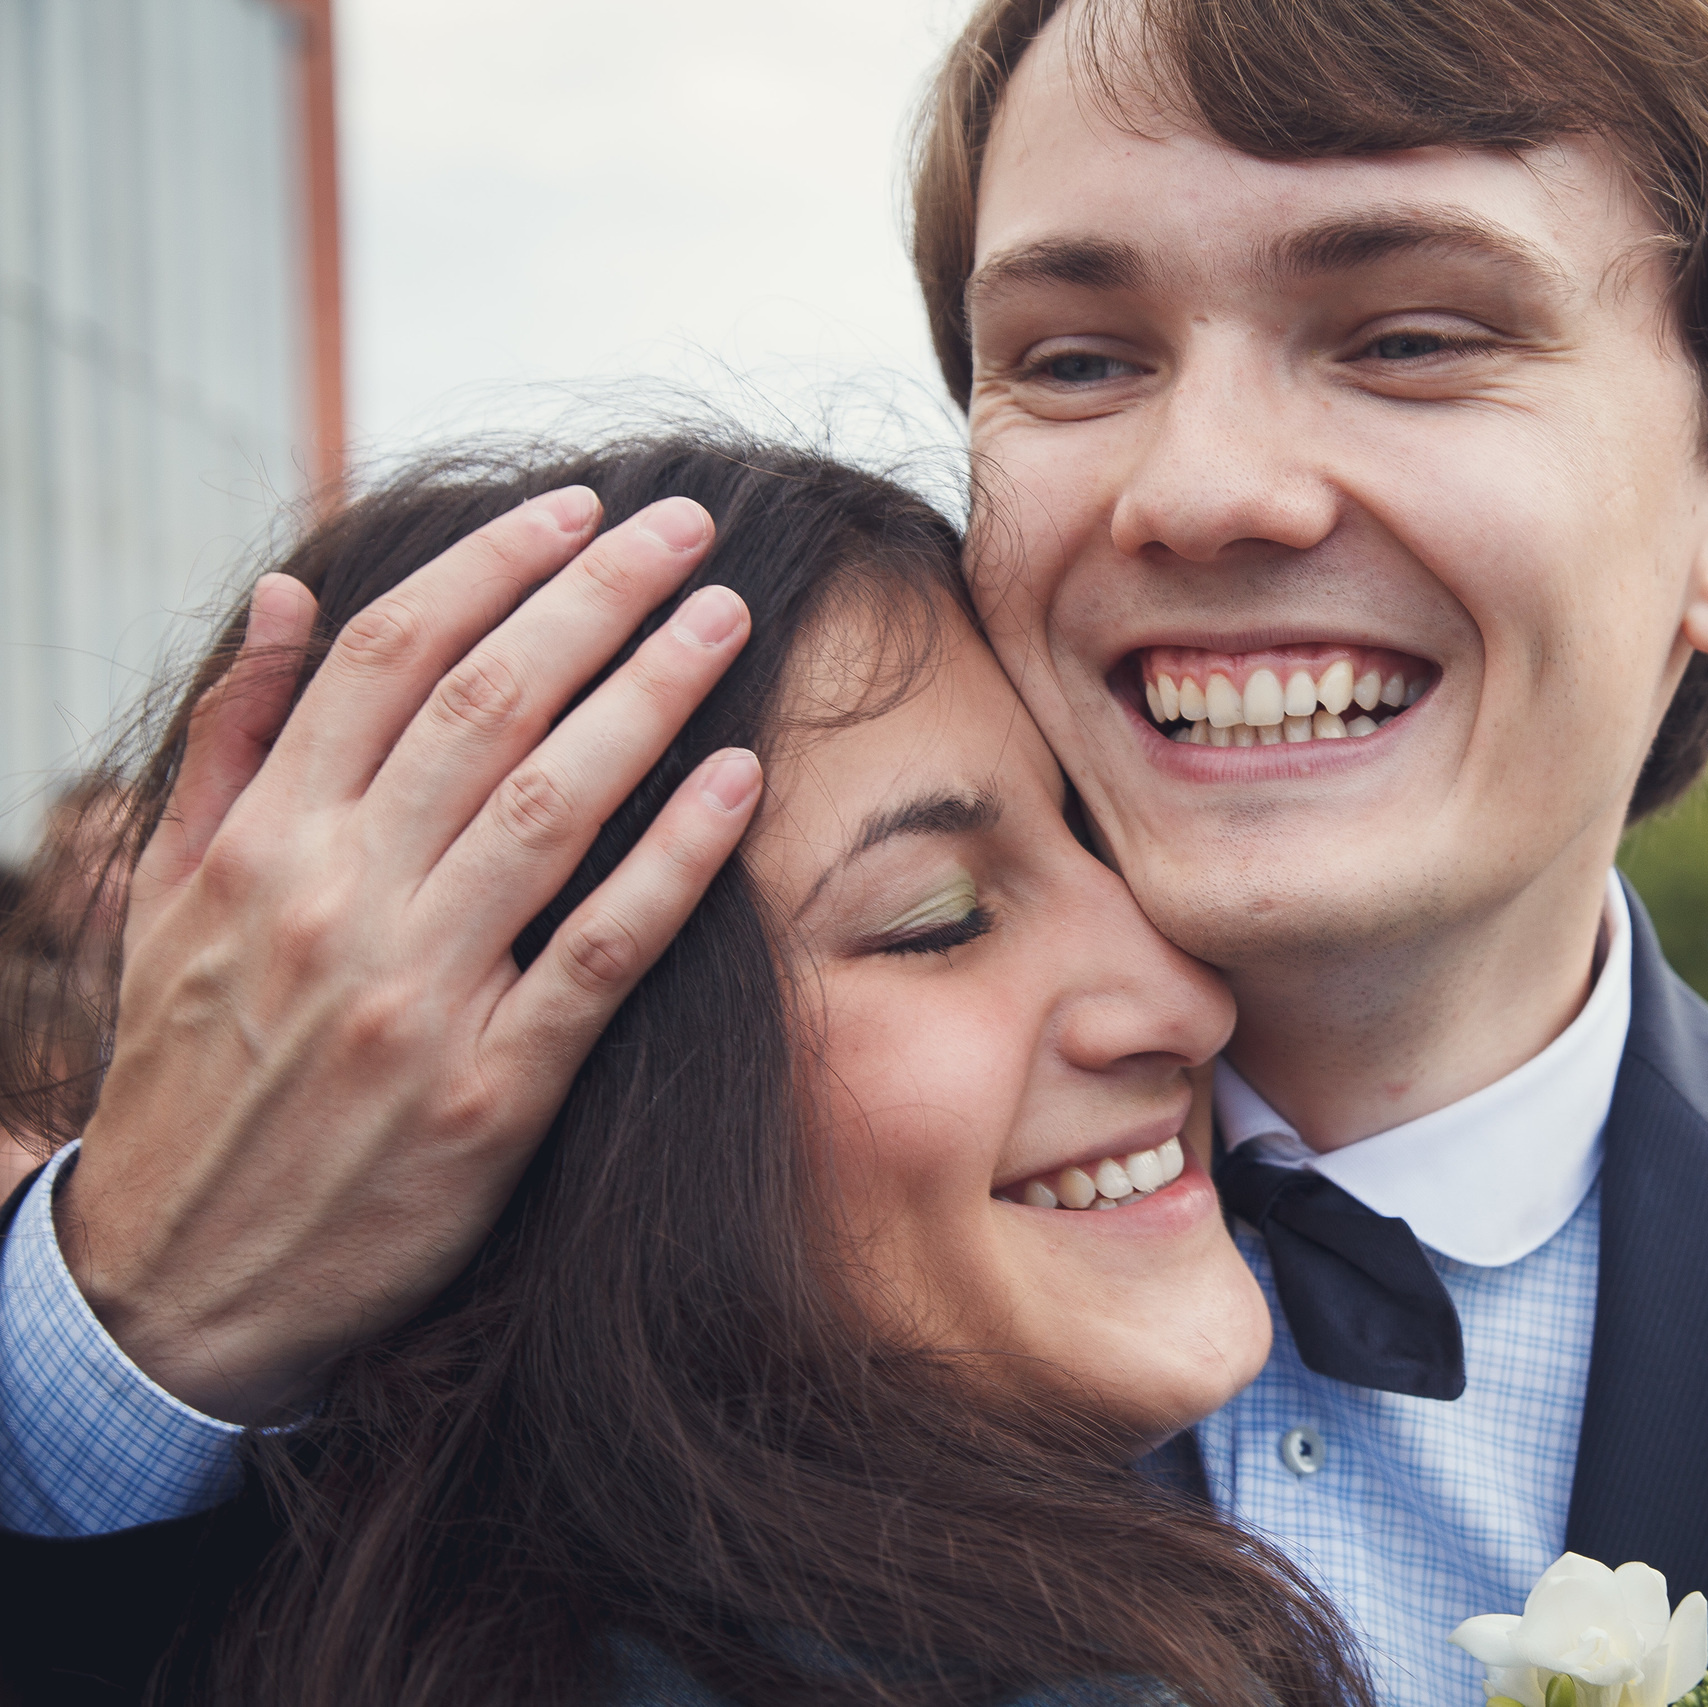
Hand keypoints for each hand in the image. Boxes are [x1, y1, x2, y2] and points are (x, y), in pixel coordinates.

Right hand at [54, 488, 760, 1423]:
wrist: (176, 1286)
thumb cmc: (187, 1073)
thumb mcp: (170, 897)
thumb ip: (234, 740)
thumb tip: (288, 591)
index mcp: (260, 841)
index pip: (384, 656)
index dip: (492, 565)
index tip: (577, 510)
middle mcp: (334, 901)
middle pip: (483, 703)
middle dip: (595, 596)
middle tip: (687, 526)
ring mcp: (414, 998)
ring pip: (547, 805)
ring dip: (648, 695)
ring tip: (726, 616)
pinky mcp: (487, 1096)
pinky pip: (599, 953)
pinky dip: (673, 862)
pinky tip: (741, 783)